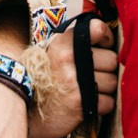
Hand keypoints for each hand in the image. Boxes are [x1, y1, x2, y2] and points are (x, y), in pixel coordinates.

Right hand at [28, 18, 116, 137]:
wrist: (24, 109)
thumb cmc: (42, 78)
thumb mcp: (52, 51)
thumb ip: (75, 41)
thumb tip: (104, 36)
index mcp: (64, 43)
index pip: (98, 29)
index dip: (106, 38)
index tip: (103, 46)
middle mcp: (70, 59)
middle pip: (111, 60)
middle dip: (106, 69)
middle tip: (92, 75)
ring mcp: (75, 82)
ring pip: (113, 82)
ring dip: (104, 89)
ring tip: (88, 90)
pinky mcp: (80, 103)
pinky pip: (108, 102)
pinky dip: (101, 105)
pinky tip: (87, 103)